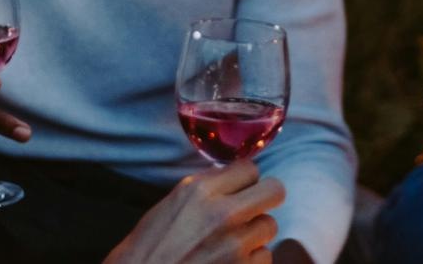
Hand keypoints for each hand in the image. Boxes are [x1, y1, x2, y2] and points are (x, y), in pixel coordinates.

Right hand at [105, 161, 285, 263]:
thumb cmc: (148, 249)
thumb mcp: (172, 205)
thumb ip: (206, 189)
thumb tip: (234, 180)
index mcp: (199, 191)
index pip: (249, 168)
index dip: (245, 180)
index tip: (240, 189)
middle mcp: (222, 214)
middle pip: (274, 191)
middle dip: (264, 199)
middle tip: (251, 210)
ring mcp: (235, 245)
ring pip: (269, 226)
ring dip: (254, 235)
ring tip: (230, 243)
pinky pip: (264, 256)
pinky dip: (251, 260)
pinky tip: (229, 262)